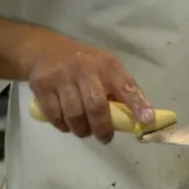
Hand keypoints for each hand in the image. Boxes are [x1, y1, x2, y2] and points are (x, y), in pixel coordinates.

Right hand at [24, 33, 154, 143]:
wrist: (45, 50)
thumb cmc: (84, 64)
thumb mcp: (105, 67)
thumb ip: (119, 90)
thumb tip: (136, 118)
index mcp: (107, 65)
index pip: (126, 85)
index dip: (137, 103)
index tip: (146, 120)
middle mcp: (85, 69)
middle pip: (96, 105)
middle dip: (103, 128)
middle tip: (105, 138)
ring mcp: (62, 78)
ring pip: (74, 114)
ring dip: (82, 130)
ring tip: (86, 131)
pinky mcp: (42, 87)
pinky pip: (55, 115)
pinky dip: (63, 126)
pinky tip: (68, 125)